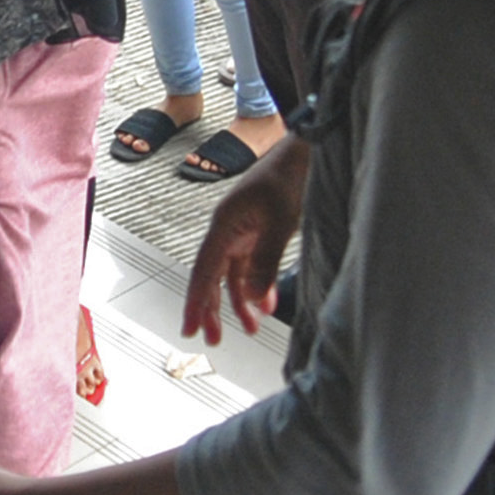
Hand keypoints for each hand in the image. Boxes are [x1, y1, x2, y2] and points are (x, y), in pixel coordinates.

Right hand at [182, 133, 310, 341]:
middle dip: (212, 310)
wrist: (304, 153)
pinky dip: (257, 287)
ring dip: (239, 303)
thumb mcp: (280, 222)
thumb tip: (255, 301)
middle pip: (212, 277)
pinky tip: (267, 305)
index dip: (195, 302)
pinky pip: (251, 267)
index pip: (203, 271)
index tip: (190, 328)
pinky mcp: (257, 234)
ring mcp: (242, 233)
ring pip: (232, 276)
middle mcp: (227, 231)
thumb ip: (265, 262)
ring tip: (250, 330)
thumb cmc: (289, 178)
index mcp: (224, 225)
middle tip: (212, 340)